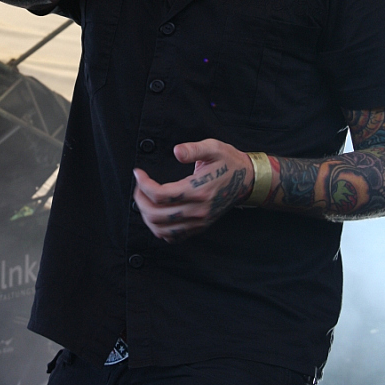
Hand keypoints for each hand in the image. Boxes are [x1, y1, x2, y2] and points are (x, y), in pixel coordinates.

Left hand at [133, 139, 254, 242]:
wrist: (246, 180)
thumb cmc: (228, 161)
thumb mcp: (213, 147)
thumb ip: (193, 149)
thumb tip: (176, 151)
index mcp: (199, 190)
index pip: (160, 195)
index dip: (143, 184)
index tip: (138, 172)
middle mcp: (198, 210)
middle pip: (156, 215)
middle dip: (140, 199)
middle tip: (139, 185)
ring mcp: (198, 221)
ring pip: (161, 229)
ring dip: (146, 215)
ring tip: (144, 198)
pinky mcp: (199, 226)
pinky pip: (172, 237)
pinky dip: (158, 228)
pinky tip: (156, 212)